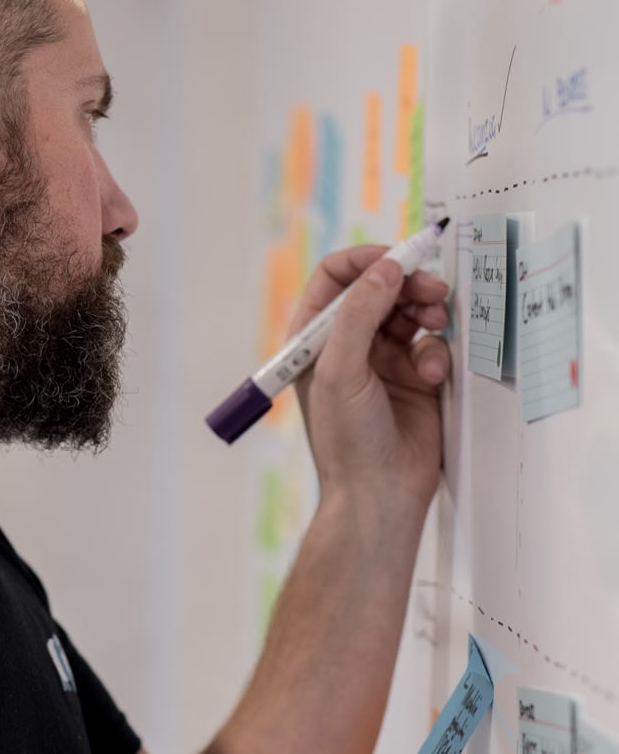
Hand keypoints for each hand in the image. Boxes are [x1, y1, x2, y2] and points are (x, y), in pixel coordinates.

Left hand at [290, 246, 450, 514]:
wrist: (379, 494)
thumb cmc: (346, 440)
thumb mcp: (341, 370)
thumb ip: (360, 314)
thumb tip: (385, 268)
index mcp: (315, 339)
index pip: (335, 278)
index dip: (365, 261)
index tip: (396, 259)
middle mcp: (347, 345)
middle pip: (380, 289)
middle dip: (407, 284)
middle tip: (432, 288)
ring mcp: (383, 361)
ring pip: (410, 313)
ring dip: (426, 311)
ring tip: (437, 320)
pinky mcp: (416, 378)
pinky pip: (432, 345)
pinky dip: (437, 351)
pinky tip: (434, 373)